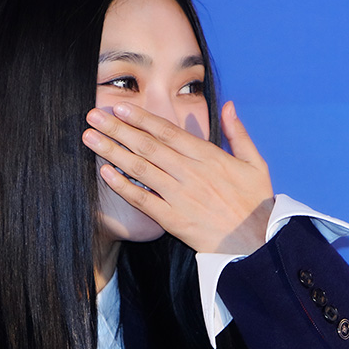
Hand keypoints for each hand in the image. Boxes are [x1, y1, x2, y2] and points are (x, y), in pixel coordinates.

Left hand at [82, 101, 273, 254]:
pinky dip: (122, 186)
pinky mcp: (173, 219)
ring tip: (90, 138)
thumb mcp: (255, 163)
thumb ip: (238, 133)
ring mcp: (179, 196)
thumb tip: (228, 105)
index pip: (167, 132)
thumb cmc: (256, 203)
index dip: (141, 118)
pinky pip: (142, 200)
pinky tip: (104, 173)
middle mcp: (190, 173)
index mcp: (208, 156)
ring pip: (140, 169)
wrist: (258, 242)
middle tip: (93, 116)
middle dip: (117, 128)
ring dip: (112, 151)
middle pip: (147, 146)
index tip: (119, 108)